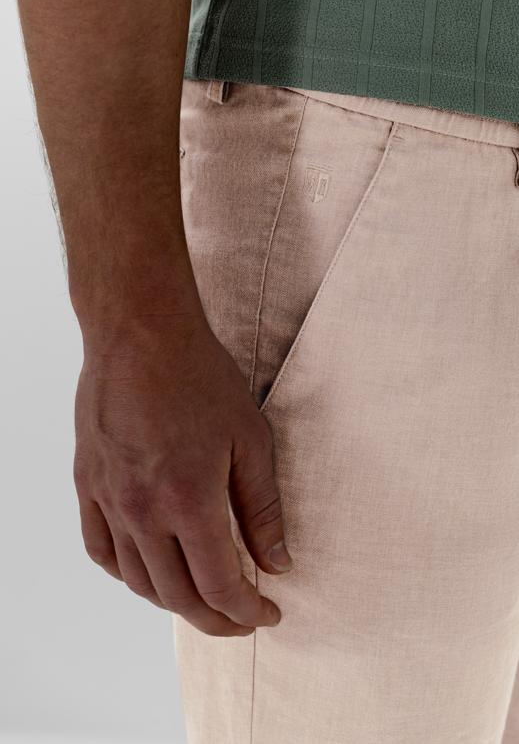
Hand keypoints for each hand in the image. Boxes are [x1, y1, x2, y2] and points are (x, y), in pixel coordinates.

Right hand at [73, 314, 291, 636]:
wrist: (142, 336)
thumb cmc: (201, 378)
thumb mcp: (251, 440)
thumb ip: (263, 509)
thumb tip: (277, 562)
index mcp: (190, 501)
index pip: (220, 585)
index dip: (247, 611)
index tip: (267, 613)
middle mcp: (144, 512)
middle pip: (177, 595)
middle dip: (215, 619)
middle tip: (240, 620)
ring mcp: (110, 500)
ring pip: (138, 581)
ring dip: (173, 601)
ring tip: (201, 599)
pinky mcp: (88, 484)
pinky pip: (100, 549)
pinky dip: (126, 574)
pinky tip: (147, 572)